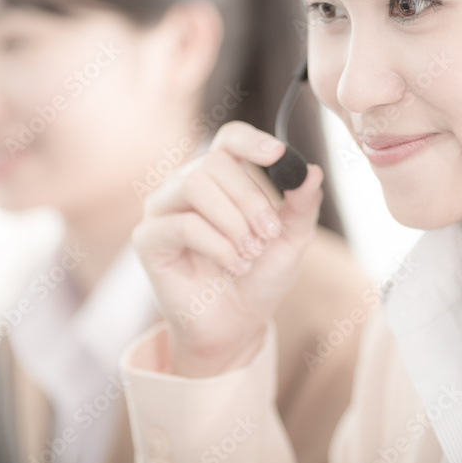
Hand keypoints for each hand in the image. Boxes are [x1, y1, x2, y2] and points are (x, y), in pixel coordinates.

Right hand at [131, 121, 324, 376]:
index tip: (276, 156)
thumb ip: (302, 205)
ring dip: (232, 222)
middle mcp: (186, 184)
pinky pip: (184, 224)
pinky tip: (233, 265)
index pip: (230, 138)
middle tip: (267, 234)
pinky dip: (218, 246)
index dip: (251, 141)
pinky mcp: (149, 239)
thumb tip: (312, 172)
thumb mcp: (292, 240)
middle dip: (249, 199)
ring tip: (249, 253)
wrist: (237, 324)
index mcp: (221, 176)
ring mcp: (163, 209)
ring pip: (194, 185)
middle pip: (214, 162)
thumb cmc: (260, 276)